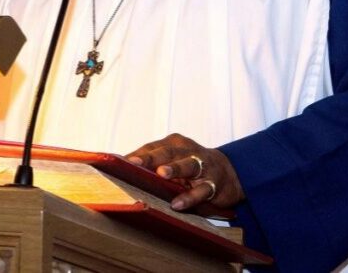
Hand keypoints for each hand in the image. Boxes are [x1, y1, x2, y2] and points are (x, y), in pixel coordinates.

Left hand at [126, 133, 243, 210]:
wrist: (230, 173)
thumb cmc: (191, 166)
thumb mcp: (173, 161)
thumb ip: (151, 163)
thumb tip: (119, 169)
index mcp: (173, 143)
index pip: (151, 147)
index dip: (136, 154)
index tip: (118, 162)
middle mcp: (187, 150)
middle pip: (167, 152)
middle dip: (150, 157)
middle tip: (134, 163)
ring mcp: (203, 165)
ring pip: (188, 165)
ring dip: (174, 169)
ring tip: (161, 174)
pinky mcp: (214, 183)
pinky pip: (202, 190)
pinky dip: (190, 196)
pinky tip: (177, 203)